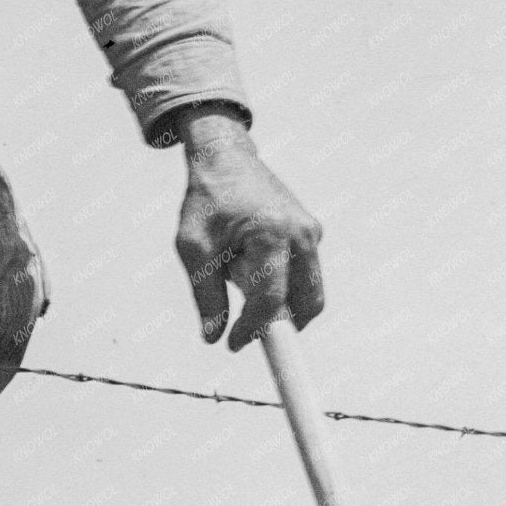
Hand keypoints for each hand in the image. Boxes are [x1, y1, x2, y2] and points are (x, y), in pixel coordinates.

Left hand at [173, 109, 324, 350]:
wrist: (225, 159)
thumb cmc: (205, 201)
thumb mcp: (193, 247)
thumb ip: (205, 294)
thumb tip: (213, 337)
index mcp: (271, 235)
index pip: (271, 300)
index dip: (254, 329)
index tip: (236, 345)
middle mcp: (301, 235)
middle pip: (304, 303)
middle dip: (278, 322)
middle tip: (244, 327)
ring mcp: (312, 232)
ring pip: (309, 292)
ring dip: (280, 301)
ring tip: (239, 277)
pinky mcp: (313, 232)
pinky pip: (305, 273)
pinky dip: (283, 282)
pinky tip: (249, 261)